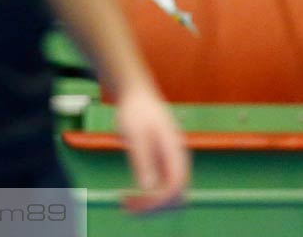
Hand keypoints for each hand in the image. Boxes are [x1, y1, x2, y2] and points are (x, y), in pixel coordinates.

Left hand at [116, 85, 188, 212]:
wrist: (136, 95)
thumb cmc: (135, 110)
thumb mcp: (135, 133)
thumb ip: (142, 159)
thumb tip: (148, 188)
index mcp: (175, 152)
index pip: (175, 185)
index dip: (159, 200)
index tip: (136, 204)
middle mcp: (178, 160)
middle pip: (176, 195)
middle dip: (154, 206)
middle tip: (127, 207)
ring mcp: (172, 163)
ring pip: (169, 195)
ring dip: (150, 204)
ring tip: (125, 204)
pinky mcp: (163, 165)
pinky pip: (160, 188)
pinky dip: (147, 197)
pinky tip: (128, 196)